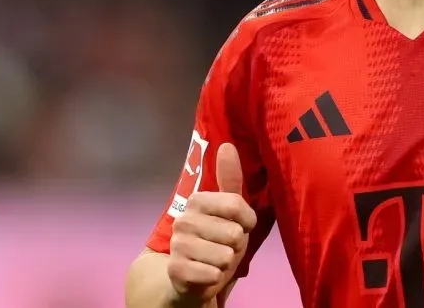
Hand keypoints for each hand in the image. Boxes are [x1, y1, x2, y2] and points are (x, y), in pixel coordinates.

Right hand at [167, 143, 257, 303]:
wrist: (191, 276)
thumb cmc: (216, 239)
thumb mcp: (229, 210)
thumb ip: (230, 179)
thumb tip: (227, 145)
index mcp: (196, 201)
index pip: (235, 205)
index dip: (247, 220)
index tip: (241, 225)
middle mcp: (183, 220)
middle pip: (233, 232)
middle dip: (236, 245)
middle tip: (224, 246)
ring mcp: (177, 245)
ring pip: (225, 256)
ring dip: (227, 263)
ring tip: (215, 260)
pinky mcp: (176, 270)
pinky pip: (212, 274)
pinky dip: (216, 277)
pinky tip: (207, 274)